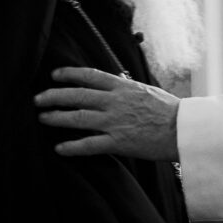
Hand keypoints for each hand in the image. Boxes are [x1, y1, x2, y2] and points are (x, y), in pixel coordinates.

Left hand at [34, 67, 179, 160]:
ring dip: (57, 118)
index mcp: (124, 87)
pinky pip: (89, 145)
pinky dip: (72, 146)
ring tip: (42, 118)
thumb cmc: (170, 110)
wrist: (184, 130)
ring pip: (78, 118)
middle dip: (54, 96)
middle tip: (38, 99)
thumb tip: (114, 83)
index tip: (55, 75)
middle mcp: (116, 102)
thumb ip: (128, 89)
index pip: (90, 76)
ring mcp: (115, 122)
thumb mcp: (148, 91)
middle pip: (77, 96)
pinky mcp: (118, 143)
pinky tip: (60, 148)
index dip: (70, 74)